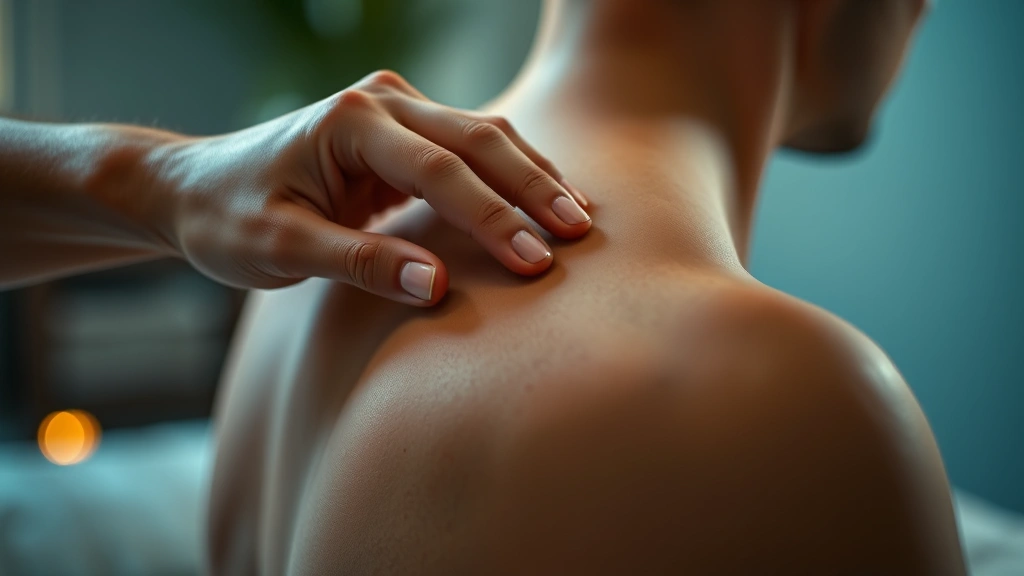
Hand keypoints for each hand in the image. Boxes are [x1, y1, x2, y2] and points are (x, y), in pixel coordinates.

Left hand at [154, 70, 590, 304]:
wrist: (196, 188)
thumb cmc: (228, 219)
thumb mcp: (278, 248)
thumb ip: (358, 263)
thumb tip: (437, 286)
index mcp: (349, 122)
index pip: (439, 170)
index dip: (491, 218)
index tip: (534, 262)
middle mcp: (379, 102)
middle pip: (477, 139)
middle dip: (531, 189)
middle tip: (578, 234)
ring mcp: (395, 110)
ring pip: (485, 135)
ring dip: (532, 177)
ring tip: (580, 219)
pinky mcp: (403, 132)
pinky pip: (471, 148)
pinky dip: (512, 175)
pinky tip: (546, 200)